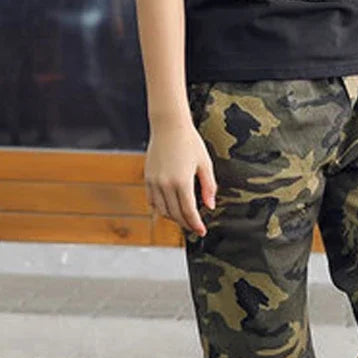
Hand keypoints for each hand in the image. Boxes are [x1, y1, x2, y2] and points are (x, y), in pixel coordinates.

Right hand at [143, 120, 216, 236]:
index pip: (189, 211)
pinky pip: (152, 201)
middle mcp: (165, 184)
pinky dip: (161, 209)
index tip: (202, 231)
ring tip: (184, 218)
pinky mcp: (147, 178)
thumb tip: (210, 206)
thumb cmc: (189, 142)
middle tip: (195, 227)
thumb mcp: (205, 164)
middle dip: (186, 224)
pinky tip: (170, 209)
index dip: (196, 224)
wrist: (168, 125)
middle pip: (176, 214)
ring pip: (162, 211)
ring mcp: (154, 181)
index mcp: (182, 181)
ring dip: (174, 218)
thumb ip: (209, 187)